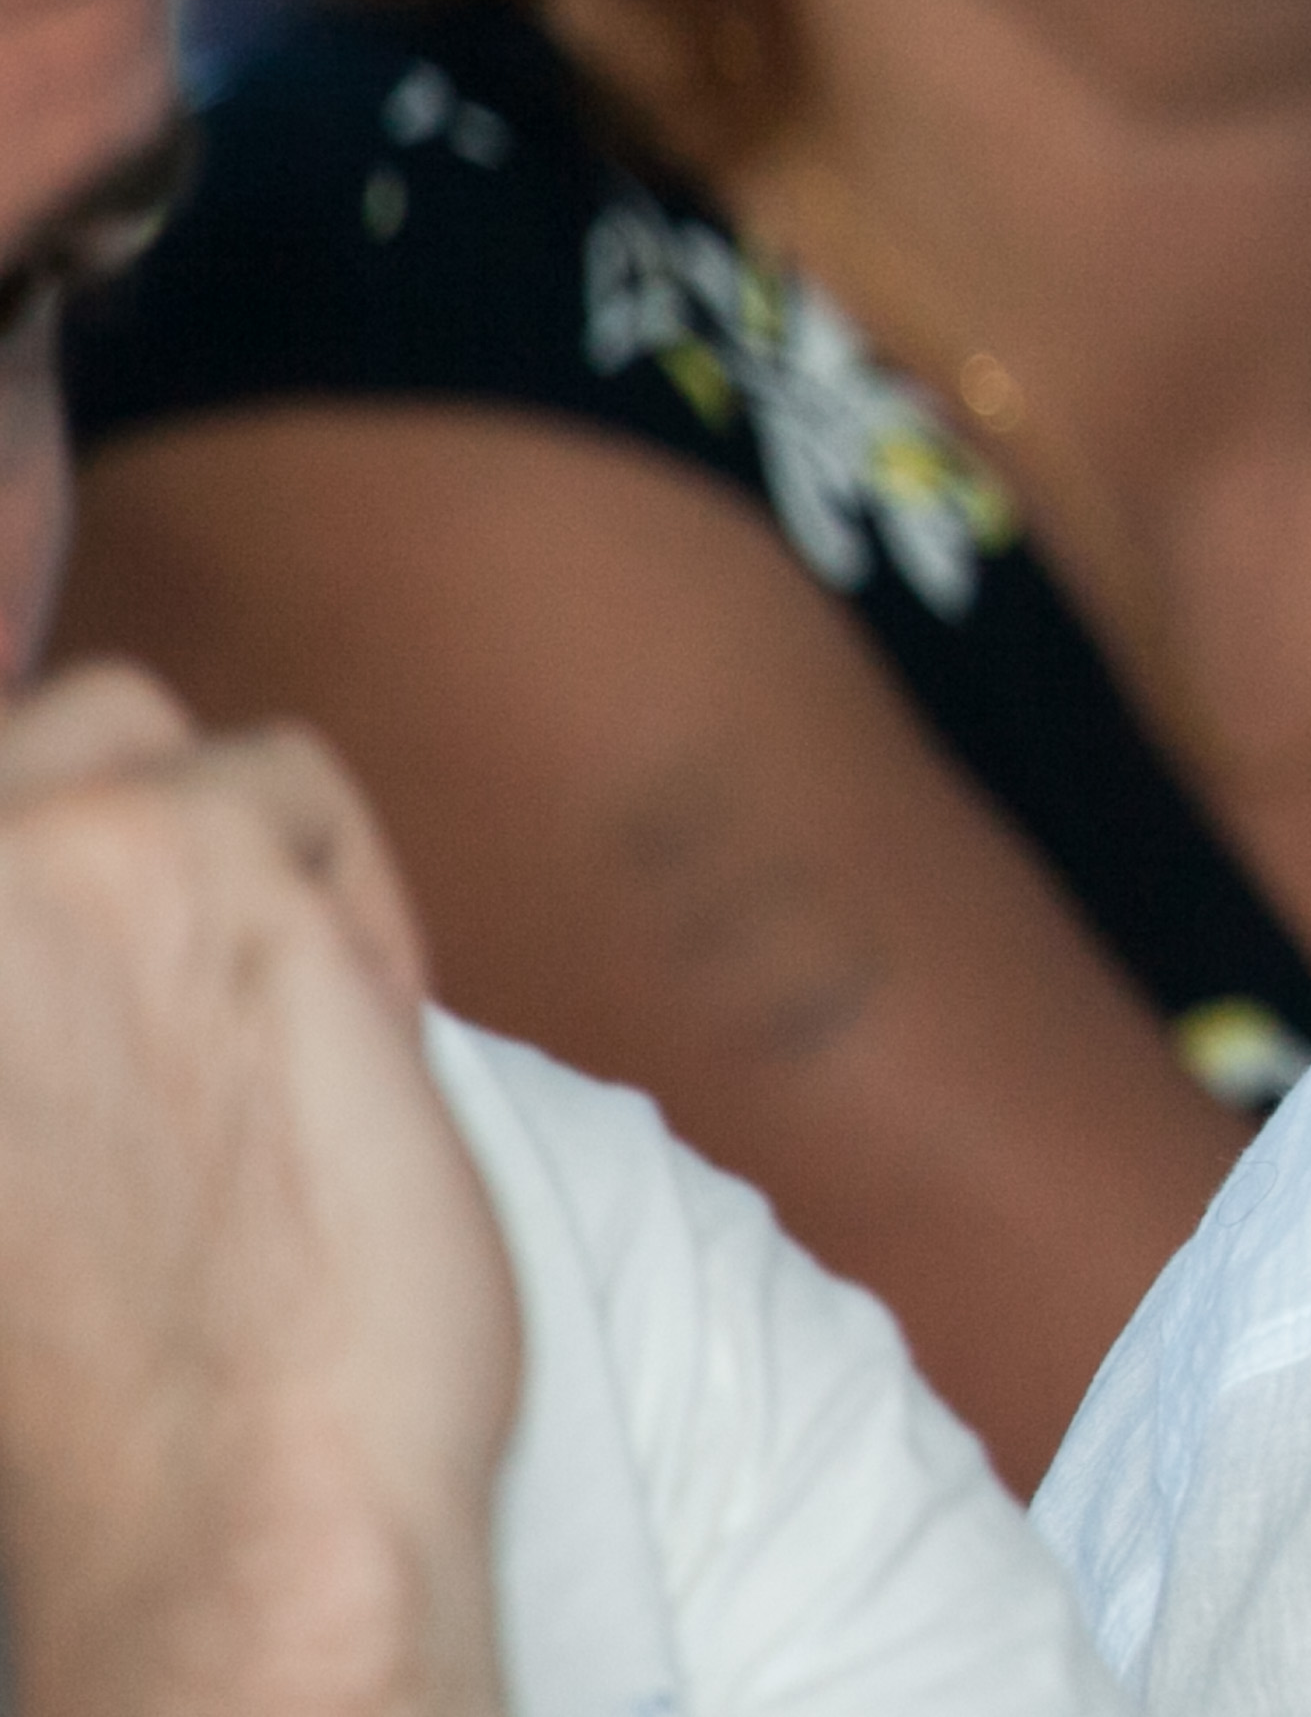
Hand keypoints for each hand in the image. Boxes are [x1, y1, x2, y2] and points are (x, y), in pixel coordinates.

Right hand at [0, 665, 518, 1716]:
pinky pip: (289, 776)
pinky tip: (344, 1040)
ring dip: (231, 862)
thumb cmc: (99, 1387)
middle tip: (185, 1031)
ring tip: (263, 1045)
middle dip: (121, 856)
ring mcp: (6, 856)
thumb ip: (21, 1003)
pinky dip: (341, 886)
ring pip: (144, 735)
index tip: (112, 1008)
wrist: (227, 1508)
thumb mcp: (12, 1141)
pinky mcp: (172, 843)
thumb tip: (66, 900)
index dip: (39, 889)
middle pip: (19, 741)